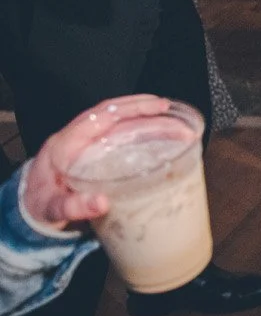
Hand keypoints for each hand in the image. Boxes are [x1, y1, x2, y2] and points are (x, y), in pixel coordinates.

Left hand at [26, 95, 173, 228]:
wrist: (28, 207)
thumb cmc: (40, 205)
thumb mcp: (51, 208)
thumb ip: (73, 206)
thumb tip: (102, 203)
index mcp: (67, 142)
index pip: (102, 114)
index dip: (133, 108)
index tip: (160, 108)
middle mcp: (79, 136)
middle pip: (115, 113)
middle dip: (147, 110)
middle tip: (178, 117)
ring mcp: (87, 142)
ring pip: (120, 121)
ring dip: (147, 118)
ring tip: (175, 122)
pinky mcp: (95, 151)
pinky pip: (119, 134)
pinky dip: (141, 130)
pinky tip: (158, 136)